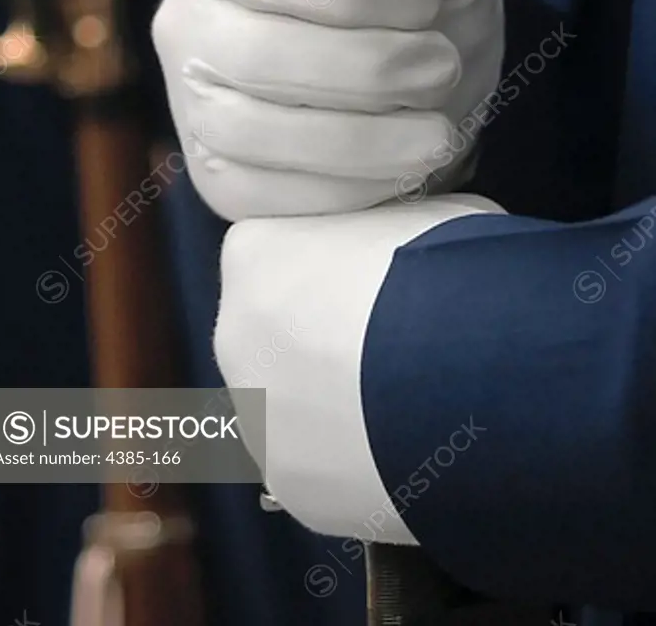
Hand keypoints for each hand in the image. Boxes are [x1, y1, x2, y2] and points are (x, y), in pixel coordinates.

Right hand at [153, 0, 503, 220]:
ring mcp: (192, 104)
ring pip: (248, 132)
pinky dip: (342, 191)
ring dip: (359, 141)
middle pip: (254, 55)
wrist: (407, 60)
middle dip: (366, 70)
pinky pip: (257, 198)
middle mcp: (188, 20)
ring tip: (436, 132)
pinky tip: (404, 171)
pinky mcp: (216, 176)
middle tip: (442, 68)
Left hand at [215, 194, 503, 538]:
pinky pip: (320, 469)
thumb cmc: (440, 271)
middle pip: (269, 333)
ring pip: (288, 408)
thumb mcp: (418, 217)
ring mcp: (257, 419)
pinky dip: (355, 464)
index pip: (271, 251)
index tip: (365, 276)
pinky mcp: (292, 488)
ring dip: (332, 405)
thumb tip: (398, 250)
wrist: (469, 374)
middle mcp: (234, 338)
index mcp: (254, 259)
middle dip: (317, 338)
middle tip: (387, 340)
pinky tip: (406, 449)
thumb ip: (381, 233)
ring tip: (406, 402)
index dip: (323, 264)